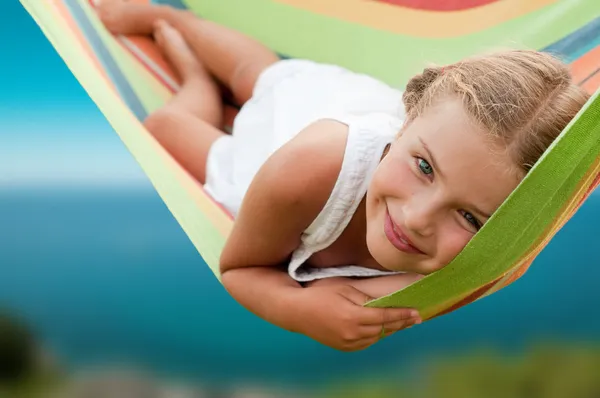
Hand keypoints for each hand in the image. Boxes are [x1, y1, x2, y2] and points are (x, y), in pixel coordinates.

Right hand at [293, 284, 420, 351]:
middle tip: (416, 318)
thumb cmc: (320, 294)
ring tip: (403, 322)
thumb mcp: (344, 288)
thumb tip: (384, 304)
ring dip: (390, 329)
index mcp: (353, 317)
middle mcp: (352, 333)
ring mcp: (347, 343)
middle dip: (401, 323)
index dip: (402, 314)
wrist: (297, 311)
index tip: (416, 312)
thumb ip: (366, 298)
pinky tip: (382, 328)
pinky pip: (366, 342)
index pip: (385, 316)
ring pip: (377, 337)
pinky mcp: (343, 347)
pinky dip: (376, 335)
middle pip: (384, 328)